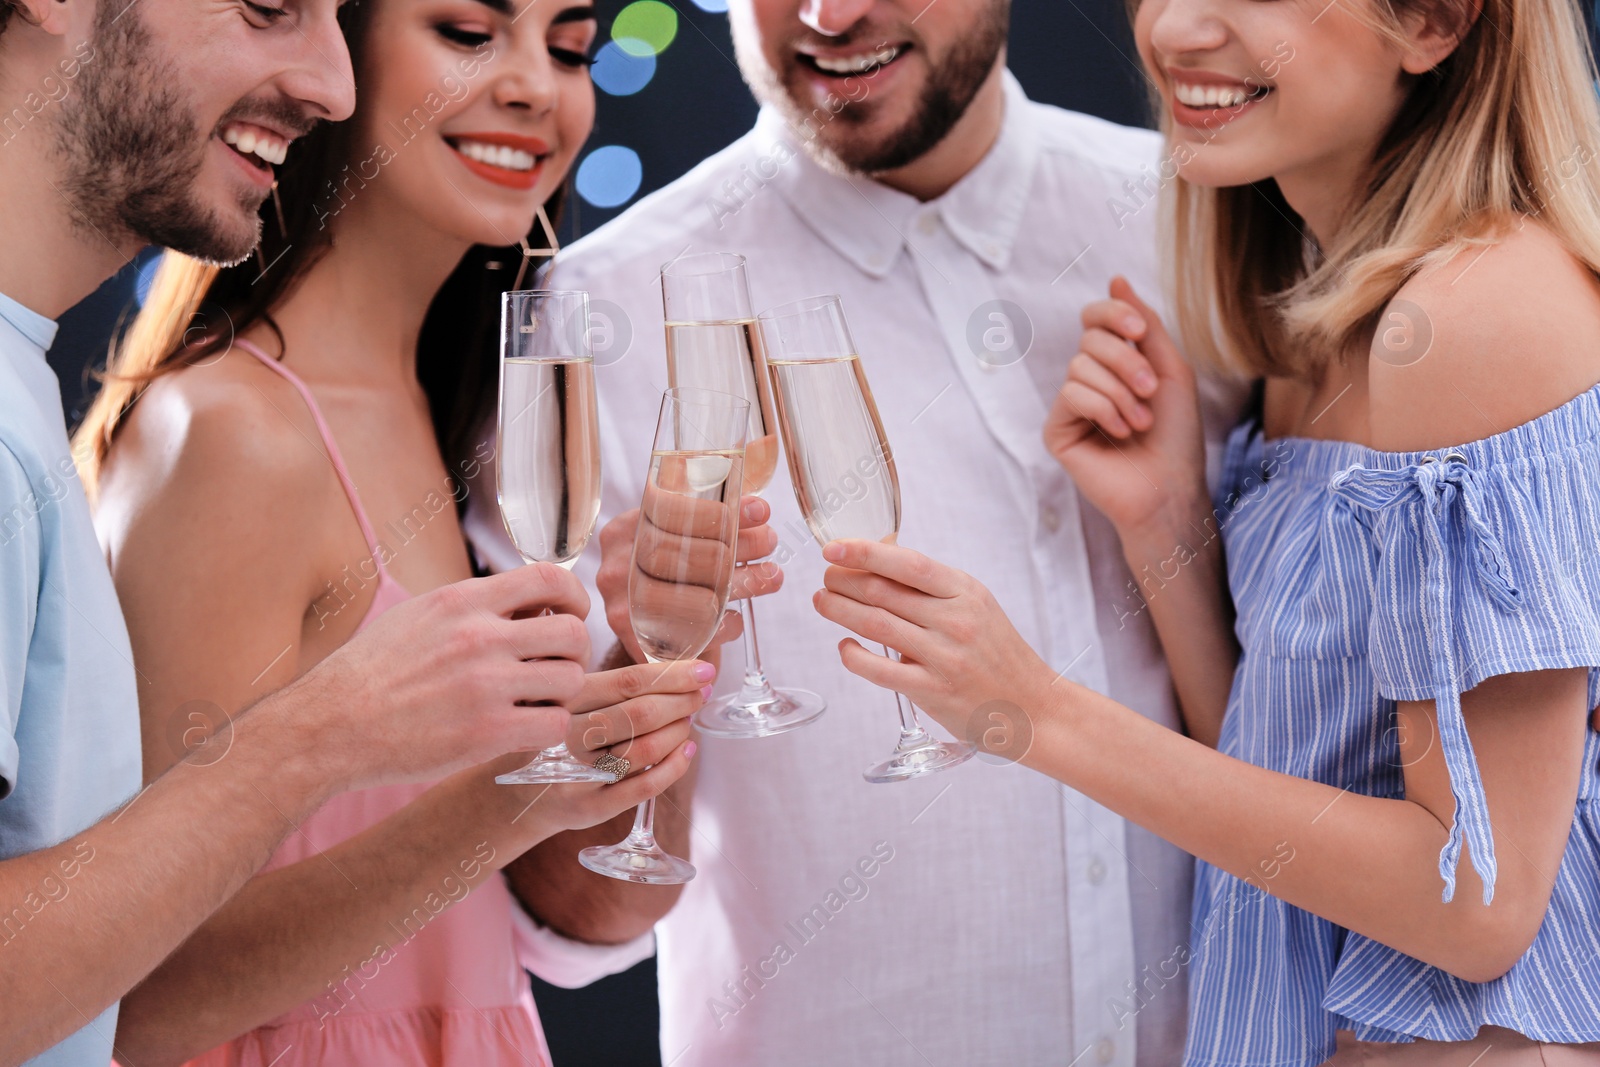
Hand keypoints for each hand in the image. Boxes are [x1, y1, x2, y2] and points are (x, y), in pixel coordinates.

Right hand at [291, 564, 591, 792]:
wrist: (329, 725)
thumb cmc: (370, 672)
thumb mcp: (418, 615)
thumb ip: (472, 606)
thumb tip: (522, 600)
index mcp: (463, 600)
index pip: (550, 577)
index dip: (574, 597)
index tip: (572, 616)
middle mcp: (479, 636)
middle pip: (573, 632)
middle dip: (574, 653)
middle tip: (556, 670)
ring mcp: (485, 684)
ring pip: (571, 680)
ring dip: (562, 694)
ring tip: (537, 702)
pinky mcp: (485, 732)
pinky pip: (553, 725)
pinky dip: (547, 729)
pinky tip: (524, 730)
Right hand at [506, 658, 710, 837]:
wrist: (514, 793)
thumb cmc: (553, 735)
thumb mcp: (562, 699)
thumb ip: (604, 684)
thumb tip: (672, 667)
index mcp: (562, 700)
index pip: (627, 682)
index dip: (672, 675)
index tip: (701, 669)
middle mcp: (566, 737)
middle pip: (640, 714)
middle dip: (681, 700)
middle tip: (701, 692)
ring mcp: (577, 775)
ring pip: (645, 748)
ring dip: (678, 730)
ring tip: (688, 718)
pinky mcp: (589, 808)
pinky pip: (644, 787)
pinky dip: (674, 766)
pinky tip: (686, 750)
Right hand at [596, 494, 781, 663]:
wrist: (651, 630)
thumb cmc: (673, 575)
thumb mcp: (682, 538)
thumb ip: (712, 520)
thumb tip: (756, 507)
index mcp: (625, 530)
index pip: (666, 512)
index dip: (716, 512)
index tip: (760, 511)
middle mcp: (618, 567)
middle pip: (680, 553)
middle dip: (736, 546)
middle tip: (770, 541)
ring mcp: (625, 607)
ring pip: (691, 595)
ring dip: (742, 584)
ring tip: (772, 576)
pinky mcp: (643, 642)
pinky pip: (695, 633)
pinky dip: (726, 625)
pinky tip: (738, 617)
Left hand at [812, 540, 1054, 737]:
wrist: (1034, 708)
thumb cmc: (999, 655)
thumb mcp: (977, 606)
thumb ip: (934, 589)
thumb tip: (879, 561)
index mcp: (966, 592)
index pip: (908, 563)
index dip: (864, 552)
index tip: (833, 549)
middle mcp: (956, 620)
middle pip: (883, 591)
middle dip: (843, 581)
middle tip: (825, 579)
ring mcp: (944, 657)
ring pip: (876, 624)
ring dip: (839, 611)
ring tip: (822, 603)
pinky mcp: (933, 691)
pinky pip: (880, 670)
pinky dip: (854, 657)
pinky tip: (845, 648)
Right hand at [1043, 277, 1209, 539]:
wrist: (1171, 487)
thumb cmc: (1176, 435)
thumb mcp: (1171, 370)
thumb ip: (1145, 326)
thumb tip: (1117, 280)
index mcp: (1115, 363)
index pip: (1095, 320)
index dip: (1112, 314)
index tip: (1137, 329)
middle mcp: (1089, 380)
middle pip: (1090, 340)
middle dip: (1127, 362)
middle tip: (1150, 391)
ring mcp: (1071, 406)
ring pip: (1080, 367)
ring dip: (1120, 392)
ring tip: (1140, 422)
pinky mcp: (1057, 431)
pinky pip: (1071, 395)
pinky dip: (1103, 409)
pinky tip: (1120, 432)